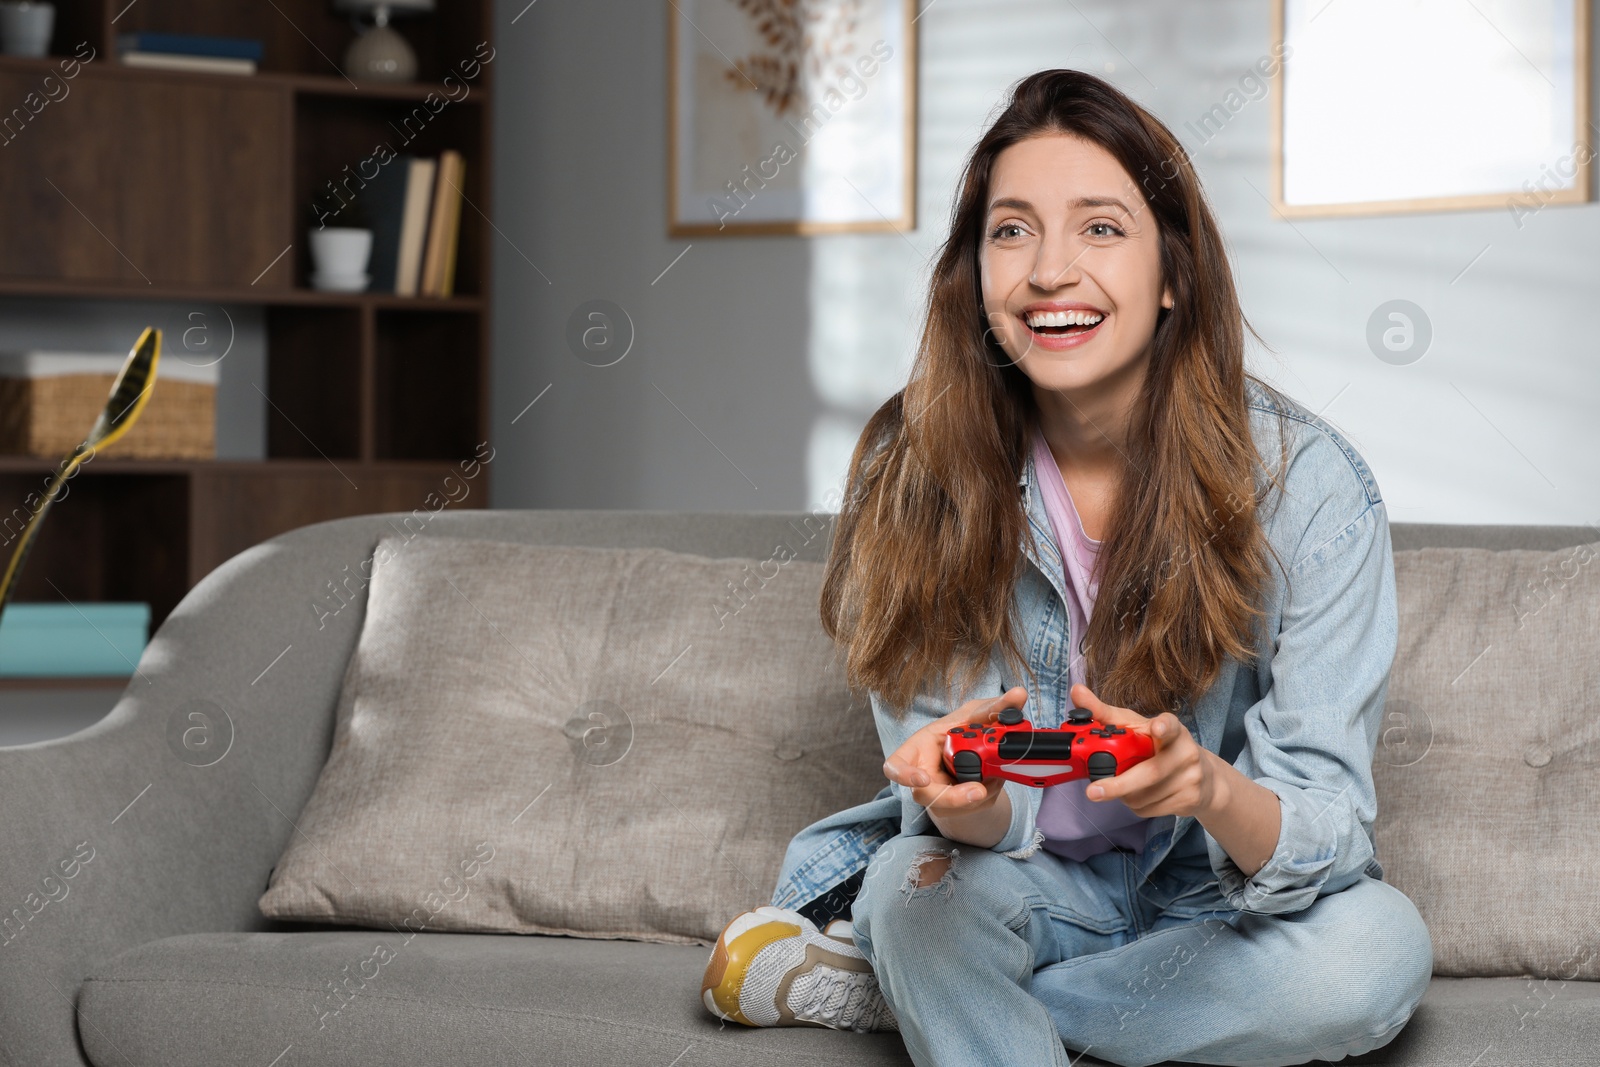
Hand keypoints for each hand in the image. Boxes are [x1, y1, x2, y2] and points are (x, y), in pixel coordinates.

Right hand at [881, 686, 1026, 819]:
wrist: (976, 755)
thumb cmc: (961, 731)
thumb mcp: (975, 716)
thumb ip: (994, 707)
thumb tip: (1019, 694)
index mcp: (918, 749)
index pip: (896, 766)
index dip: (904, 775)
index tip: (923, 779)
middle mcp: (923, 776)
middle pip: (928, 796)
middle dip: (955, 798)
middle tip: (981, 790)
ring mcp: (938, 796)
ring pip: (953, 808)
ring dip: (979, 796)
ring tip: (997, 777)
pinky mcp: (956, 809)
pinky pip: (971, 809)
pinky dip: (988, 795)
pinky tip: (996, 781)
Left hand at [1074, 683, 1218, 818]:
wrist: (1204, 778)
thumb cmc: (1162, 746)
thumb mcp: (1137, 727)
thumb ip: (1105, 713)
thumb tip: (1076, 691)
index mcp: (1172, 729)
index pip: (1170, 725)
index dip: (1163, 727)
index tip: (1157, 727)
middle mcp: (1186, 752)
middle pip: (1150, 772)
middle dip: (1119, 785)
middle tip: (1093, 791)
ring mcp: (1190, 778)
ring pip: (1143, 796)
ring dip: (1123, 795)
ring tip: (1126, 784)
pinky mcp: (1190, 800)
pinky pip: (1148, 809)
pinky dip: (1135, 805)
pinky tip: (1141, 794)